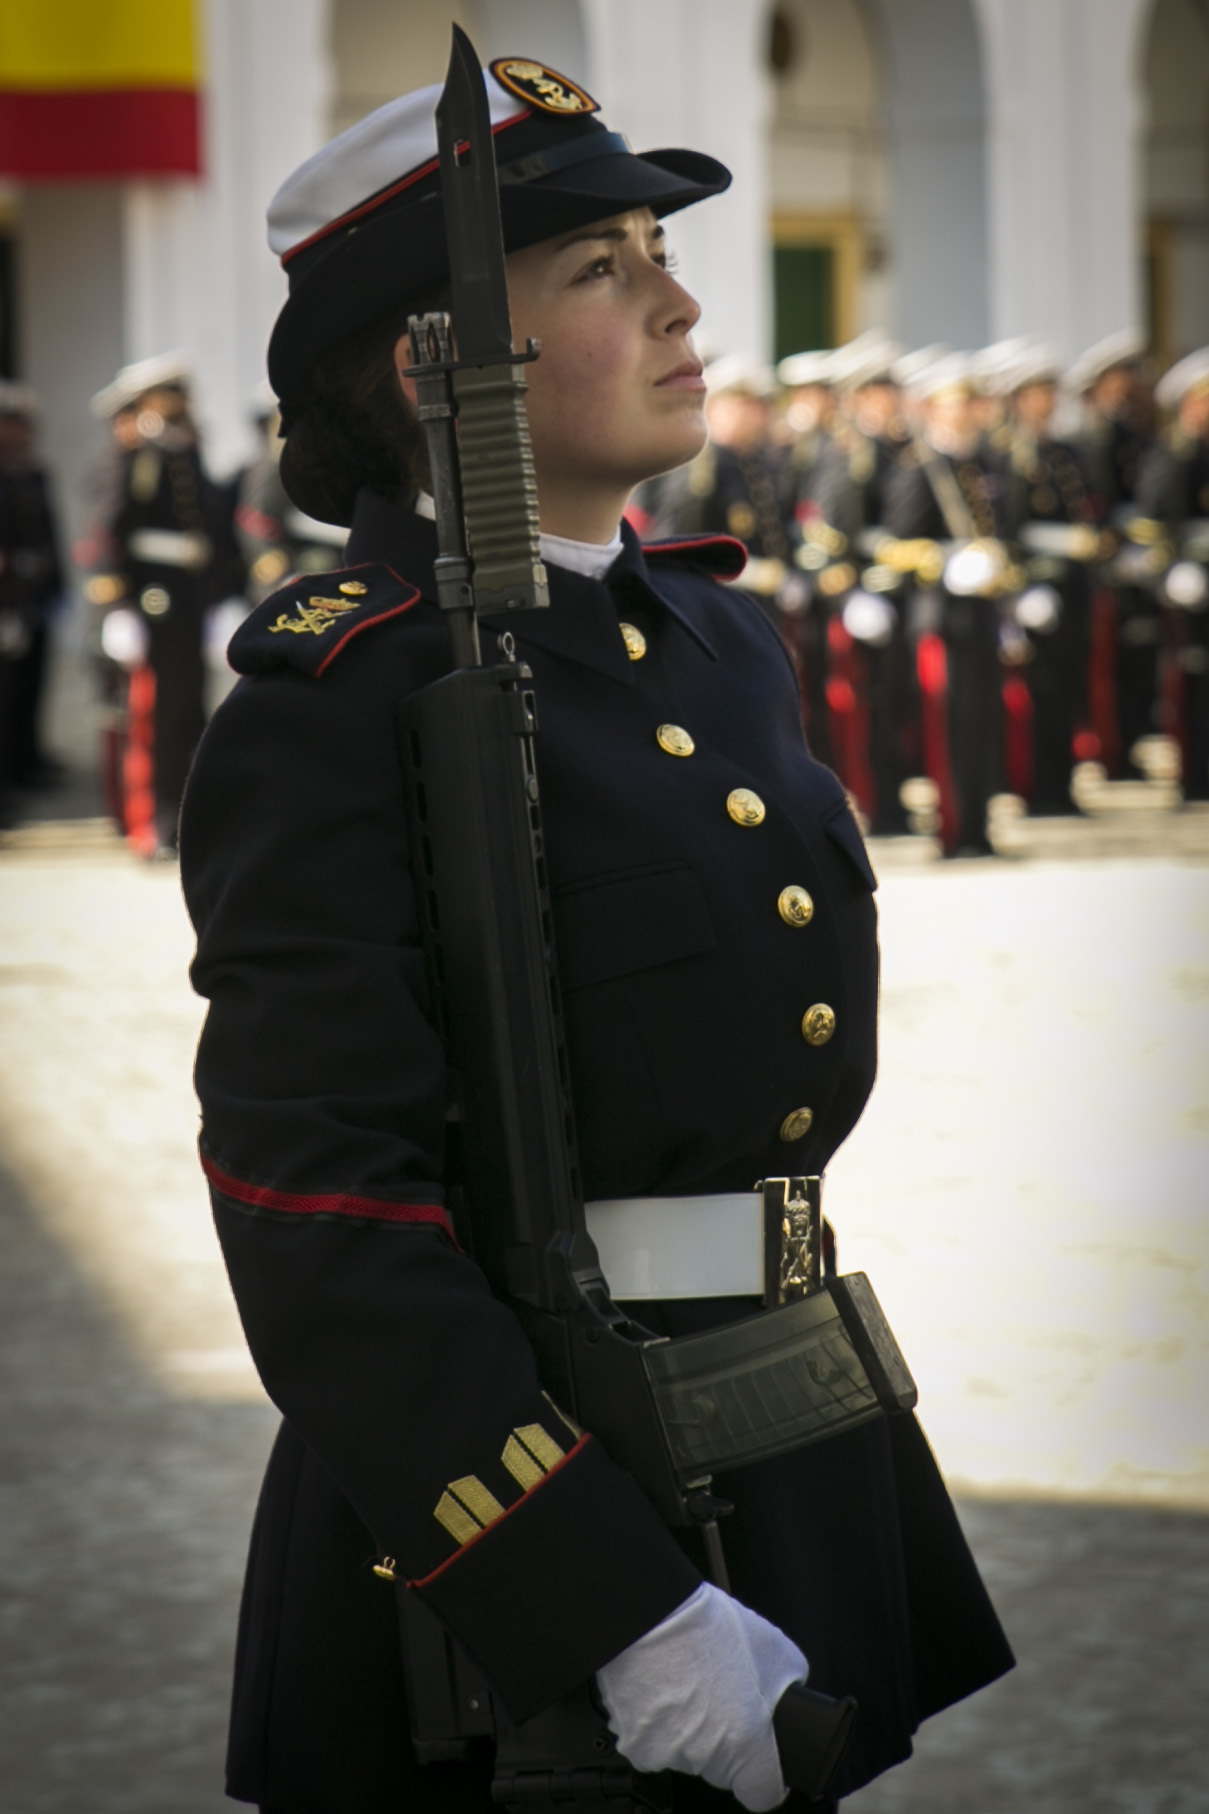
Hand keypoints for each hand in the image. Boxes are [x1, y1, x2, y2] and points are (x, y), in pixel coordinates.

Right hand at [596, 1581, 807, 1810]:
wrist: (652, 1615)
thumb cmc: (709, 1629)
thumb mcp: (775, 1649)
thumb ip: (788, 1683)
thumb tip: (789, 1694)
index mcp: (747, 1744)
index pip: (763, 1792)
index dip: (764, 1774)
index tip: (761, 1760)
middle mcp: (708, 1758)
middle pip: (723, 1768)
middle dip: (723, 1739)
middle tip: (719, 1696)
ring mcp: (669, 1755)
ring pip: (687, 1753)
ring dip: (689, 1728)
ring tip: (688, 1682)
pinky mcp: (636, 1745)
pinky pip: (654, 1741)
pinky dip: (658, 1722)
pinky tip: (663, 1688)